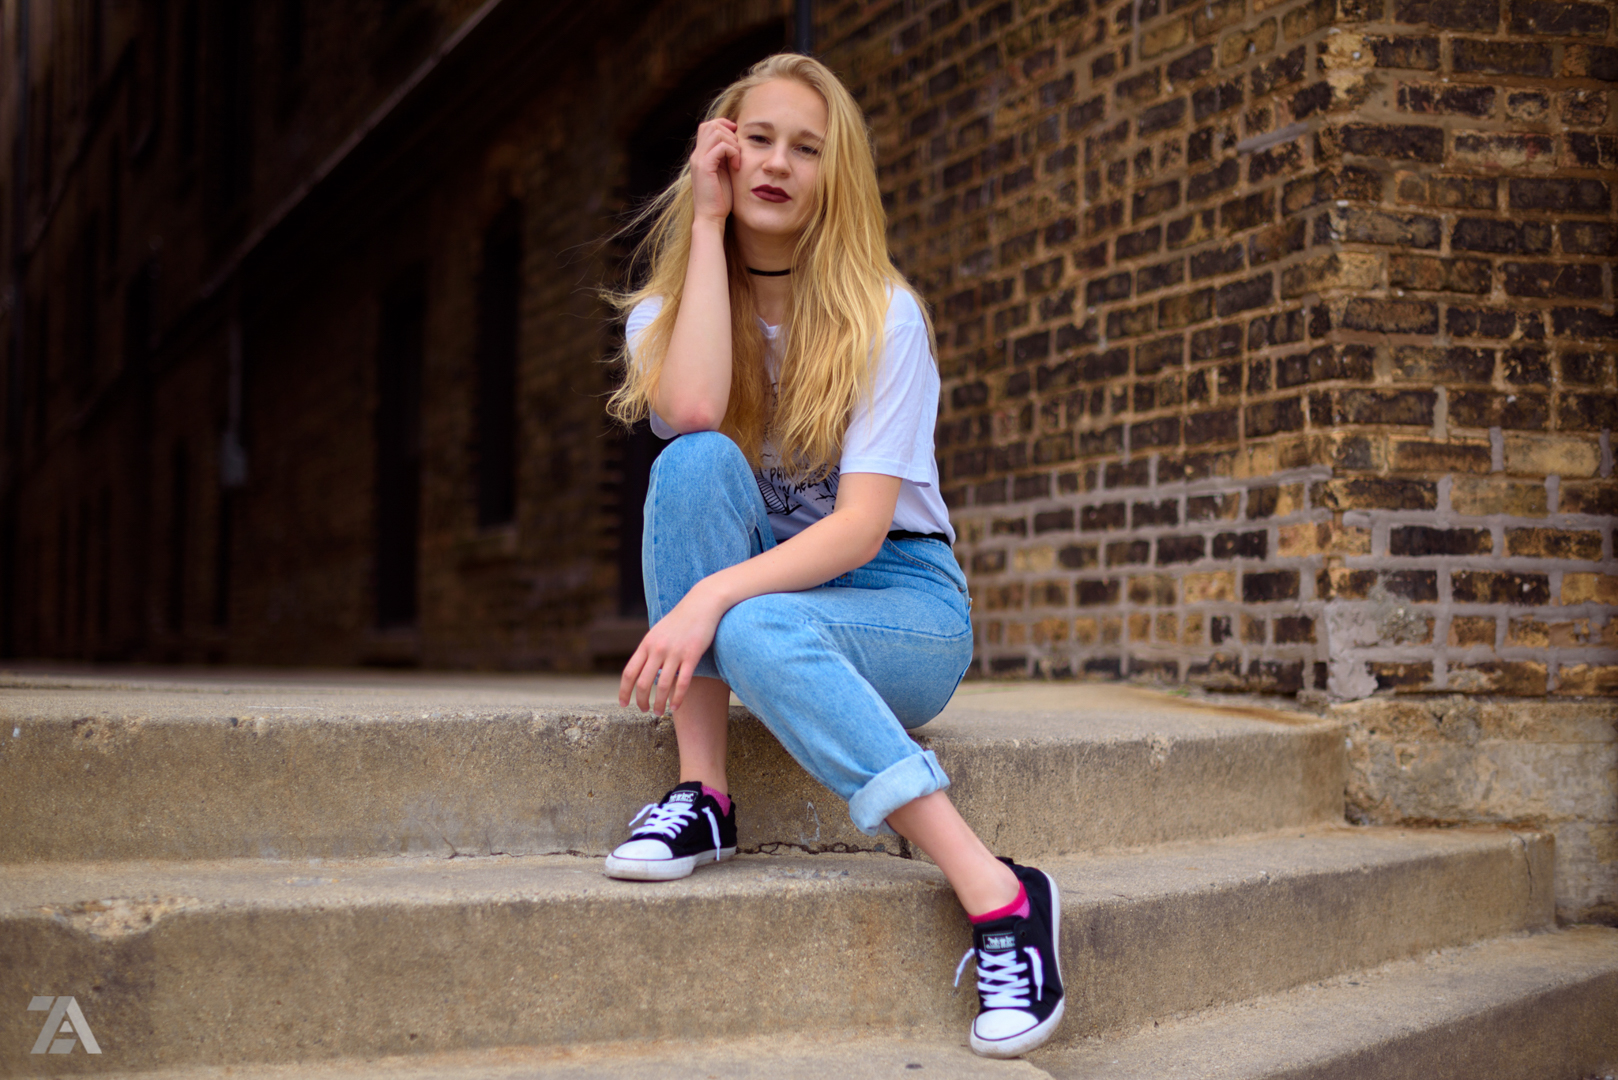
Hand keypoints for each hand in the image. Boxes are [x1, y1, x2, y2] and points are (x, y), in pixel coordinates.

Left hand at [619, 584, 726, 716]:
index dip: (624, 691)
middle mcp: (657, 649)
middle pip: (643, 683)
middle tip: (644, 710)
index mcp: (646, 644)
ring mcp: (675, 652)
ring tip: (658, 712)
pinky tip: (675, 707)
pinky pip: (682, 682)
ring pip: (662, 685)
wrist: (702, 603)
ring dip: (658, 703)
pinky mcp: (692, 655)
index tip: (623, 703)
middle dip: (641, 701)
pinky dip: (677, 698)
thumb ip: (648, 649)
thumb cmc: (680, 619)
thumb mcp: (658, 632)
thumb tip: (641, 669)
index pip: (629, 672)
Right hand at [690, 118, 738, 226]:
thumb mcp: (724, 173)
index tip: (737, 142)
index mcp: (701, 155)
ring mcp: (699, 160)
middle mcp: (697, 155)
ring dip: (733, 143)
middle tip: (738, 151)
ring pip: (716, 132)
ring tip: (737, 159)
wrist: (711, 217)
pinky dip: (733, 152)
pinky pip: (721, 146)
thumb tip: (736, 143)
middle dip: (729, 133)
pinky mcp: (705, 167)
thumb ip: (726, 157)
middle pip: (711, 125)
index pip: (708, 126)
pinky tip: (736, 166)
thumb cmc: (720, 199)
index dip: (724, 126)